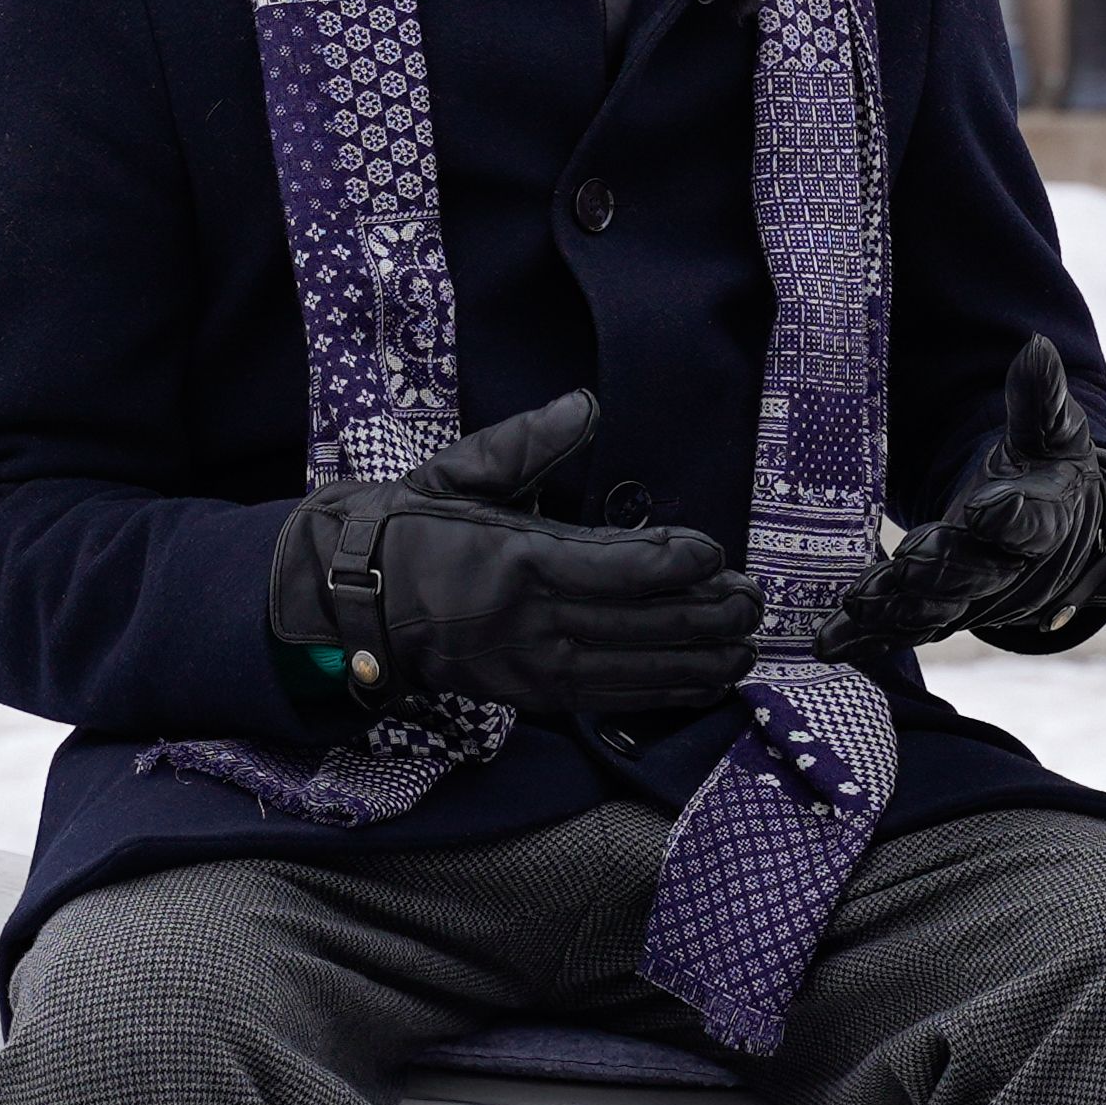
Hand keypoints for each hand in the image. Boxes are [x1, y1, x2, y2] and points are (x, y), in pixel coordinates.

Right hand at [266, 392, 759, 722]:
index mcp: (515, 561)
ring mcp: (532, 667)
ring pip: (632, 668)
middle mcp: (529, 622)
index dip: (674, 564)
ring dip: (697, 660)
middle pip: (637, 623)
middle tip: (753, 601)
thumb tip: (583, 405)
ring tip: (746, 646)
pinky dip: (662, 693)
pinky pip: (609, 699)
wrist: (351, 603)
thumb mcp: (459, 473)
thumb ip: (525, 443)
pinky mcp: (531, 696)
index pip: (615, 568)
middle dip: (704, 615)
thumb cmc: (410, 529)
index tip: (715, 552)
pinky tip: (703, 684)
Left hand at [824, 338, 1105, 659]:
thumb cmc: (1044, 474)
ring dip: (896, 607)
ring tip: (858, 603)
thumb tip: (1035, 347)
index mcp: (1042, 518)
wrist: (1048, 535)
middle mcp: (1007, 567)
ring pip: (935, 609)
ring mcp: (969, 597)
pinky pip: (901, 629)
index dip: (1013, 517)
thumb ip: (1039, 398)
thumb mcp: (1051, 434)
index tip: (990, 506)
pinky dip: (866, 638)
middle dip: (941, 568)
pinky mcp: (936, 613)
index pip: (1032, 521)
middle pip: (975, 572)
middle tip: (910, 561)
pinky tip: (828, 642)